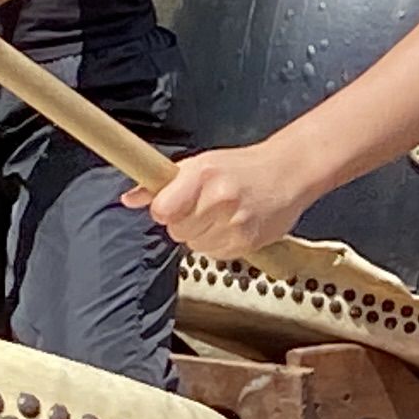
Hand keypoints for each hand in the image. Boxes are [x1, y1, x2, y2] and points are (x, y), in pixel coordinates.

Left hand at [142, 143, 319, 259]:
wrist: (289, 172)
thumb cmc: (244, 167)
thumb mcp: (201, 164)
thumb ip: (162, 184)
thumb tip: (130, 198)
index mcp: (202, 175)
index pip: (162, 210)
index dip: (163, 210)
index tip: (169, 206)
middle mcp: (219, 199)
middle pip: (176, 231)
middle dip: (183, 222)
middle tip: (200, 208)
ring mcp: (235, 223)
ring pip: (194, 245)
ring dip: (201, 235)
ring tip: (219, 216)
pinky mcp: (248, 242)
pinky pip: (215, 254)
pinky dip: (219, 244)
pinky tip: (231, 227)